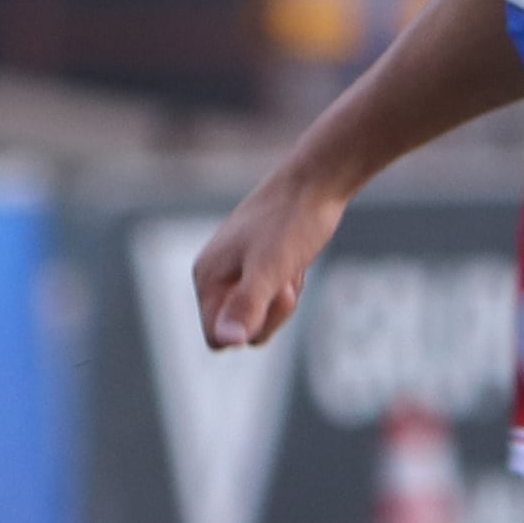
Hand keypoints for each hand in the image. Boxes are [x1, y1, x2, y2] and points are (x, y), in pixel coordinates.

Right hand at [191, 169, 344, 350]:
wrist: (317, 180)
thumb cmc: (293, 222)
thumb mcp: (271, 269)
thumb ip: (247, 306)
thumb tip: (227, 342)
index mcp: (206, 277)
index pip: (217, 338)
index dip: (250, 329)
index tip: (273, 296)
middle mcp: (215, 274)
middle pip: (241, 330)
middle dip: (271, 313)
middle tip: (286, 279)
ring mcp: (236, 268)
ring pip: (260, 314)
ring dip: (283, 298)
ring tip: (291, 265)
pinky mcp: (257, 262)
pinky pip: (271, 295)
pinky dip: (288, 283)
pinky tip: (296, 260)